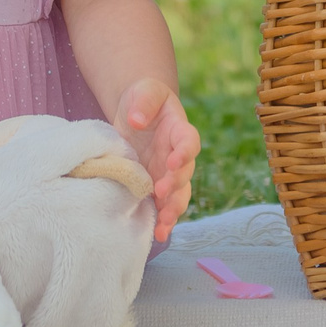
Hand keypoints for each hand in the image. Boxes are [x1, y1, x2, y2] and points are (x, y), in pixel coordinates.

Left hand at [113, 77, 198, 242]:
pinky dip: (164, 220)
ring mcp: (168, 173)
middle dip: (175, 185)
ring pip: (179, 195)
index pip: (189, 142)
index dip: (184, 153)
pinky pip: (164, 205)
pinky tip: (158, 235)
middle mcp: (178, 155)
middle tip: (161, 193)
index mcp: (179, 129)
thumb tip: (136, 119)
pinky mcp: (156, 185)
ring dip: (173, 209)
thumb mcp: (144, 91)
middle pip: (185, 173)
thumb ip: (143, 102)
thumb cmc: (143, 98)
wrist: (136, 113)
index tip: (173, 161)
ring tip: (164, 224)